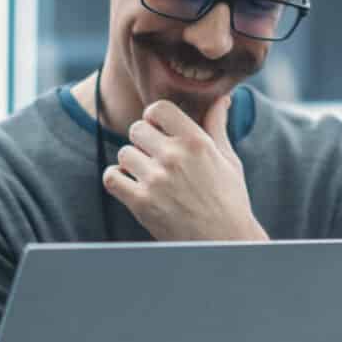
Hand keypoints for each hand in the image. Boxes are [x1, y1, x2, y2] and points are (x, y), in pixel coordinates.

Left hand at [102, 93, 265, 242]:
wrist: (224, 243)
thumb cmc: (229, 200)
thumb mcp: (228, 159)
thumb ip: (217, 125)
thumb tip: (223, 98)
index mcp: (197, 142)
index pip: (158, 109)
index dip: (154, 118)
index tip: (159, 131)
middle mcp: (175, 157)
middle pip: (137, 130)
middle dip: (144, 141)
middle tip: (155, 158)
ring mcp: (156, 180)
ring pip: (124, 153)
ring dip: (132, 163)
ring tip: (149, 177)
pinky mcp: (141, 203)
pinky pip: (112, 177)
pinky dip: (118, 180)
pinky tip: (133, 186)